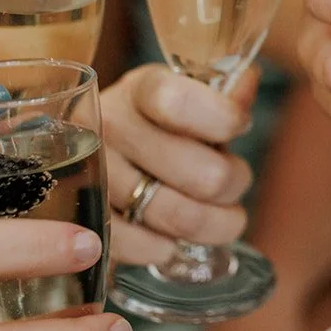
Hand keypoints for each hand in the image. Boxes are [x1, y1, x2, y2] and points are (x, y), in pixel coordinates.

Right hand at [101, 65, 259, 265]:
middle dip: (234, 183)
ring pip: (180, 217)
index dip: (223, 119)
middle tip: (235, 182)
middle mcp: (109, 128)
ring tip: (222, 217)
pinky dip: (169, 248)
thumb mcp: (192, 94)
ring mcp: (91, 175)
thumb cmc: (162, 123)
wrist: (99, 150)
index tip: (240, 125)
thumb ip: (226, 91)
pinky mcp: (83, 219)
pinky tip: (175, 236)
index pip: (178, 102)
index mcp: (140, 90)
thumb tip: (246, 83)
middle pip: (203, 175)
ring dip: (216, 224)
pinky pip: (142, 246)